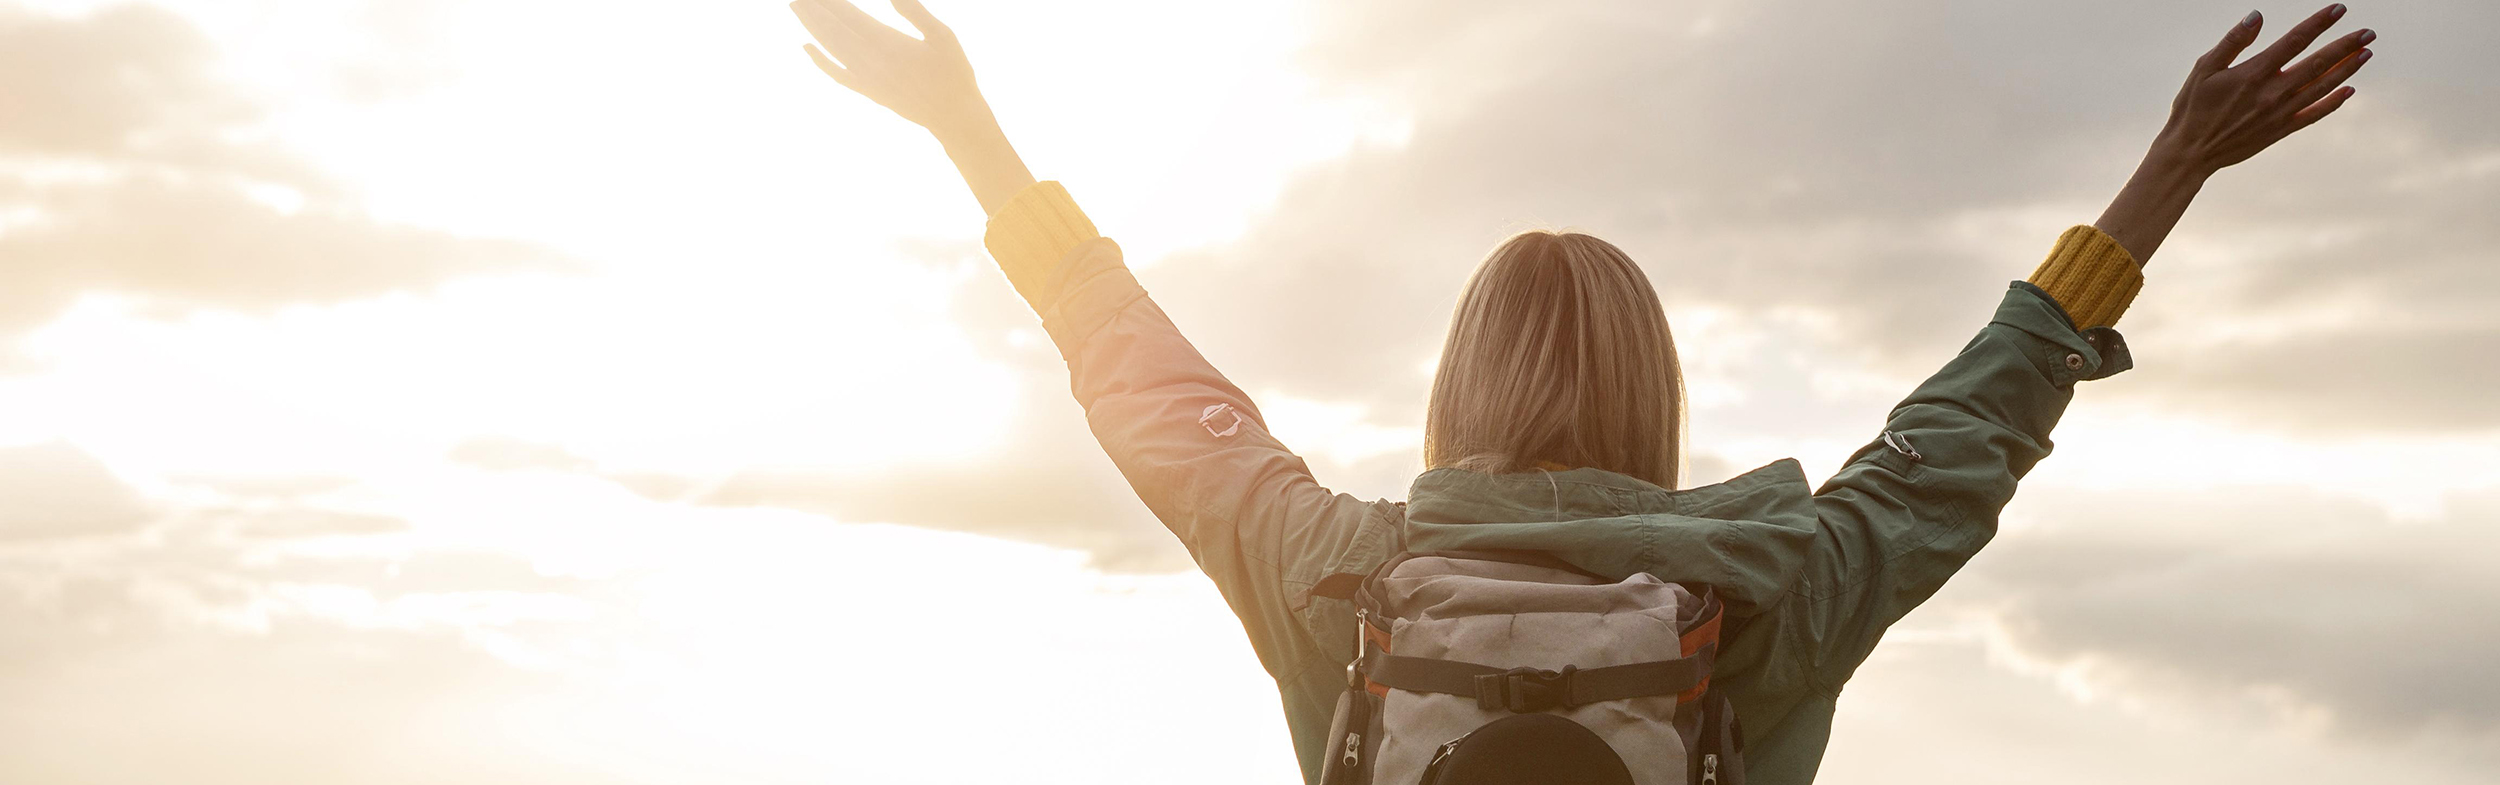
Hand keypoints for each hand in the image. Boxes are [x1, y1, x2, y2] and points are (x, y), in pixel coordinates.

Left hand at [789, 0, 992, 139]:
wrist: (953, 116)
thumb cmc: (954, 73)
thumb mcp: (942, 36)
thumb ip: (915, 12)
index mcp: (887, 43)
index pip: (849, 15)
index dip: (831, 2)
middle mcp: (870, 60)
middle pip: (833, 29)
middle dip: (813, 9)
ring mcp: (866, 77)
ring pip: (830, 47)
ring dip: (811, 26)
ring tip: (797, 8)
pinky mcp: (867, 90)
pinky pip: (836, 73)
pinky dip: (819, 60)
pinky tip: (807, 47)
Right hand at [2153, 4, 2374, 175]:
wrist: (2189, 153)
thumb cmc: (2192, 107)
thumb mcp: (2203, 68)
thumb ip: (2233, 42)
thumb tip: (2257, 16)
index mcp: (2254, 73)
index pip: (2295, 41)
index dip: (2320, 23)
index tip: (2339, 9)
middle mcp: (2273, 92)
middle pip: (2318, 63)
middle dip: (2346, 46)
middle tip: (2369, 32)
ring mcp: (2280, 113)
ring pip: (2322, 87)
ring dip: (2347, 69)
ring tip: (2365, 54)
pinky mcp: (2280, 131)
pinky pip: (2314, 114)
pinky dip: (2333, 102)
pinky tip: (2348, 91)